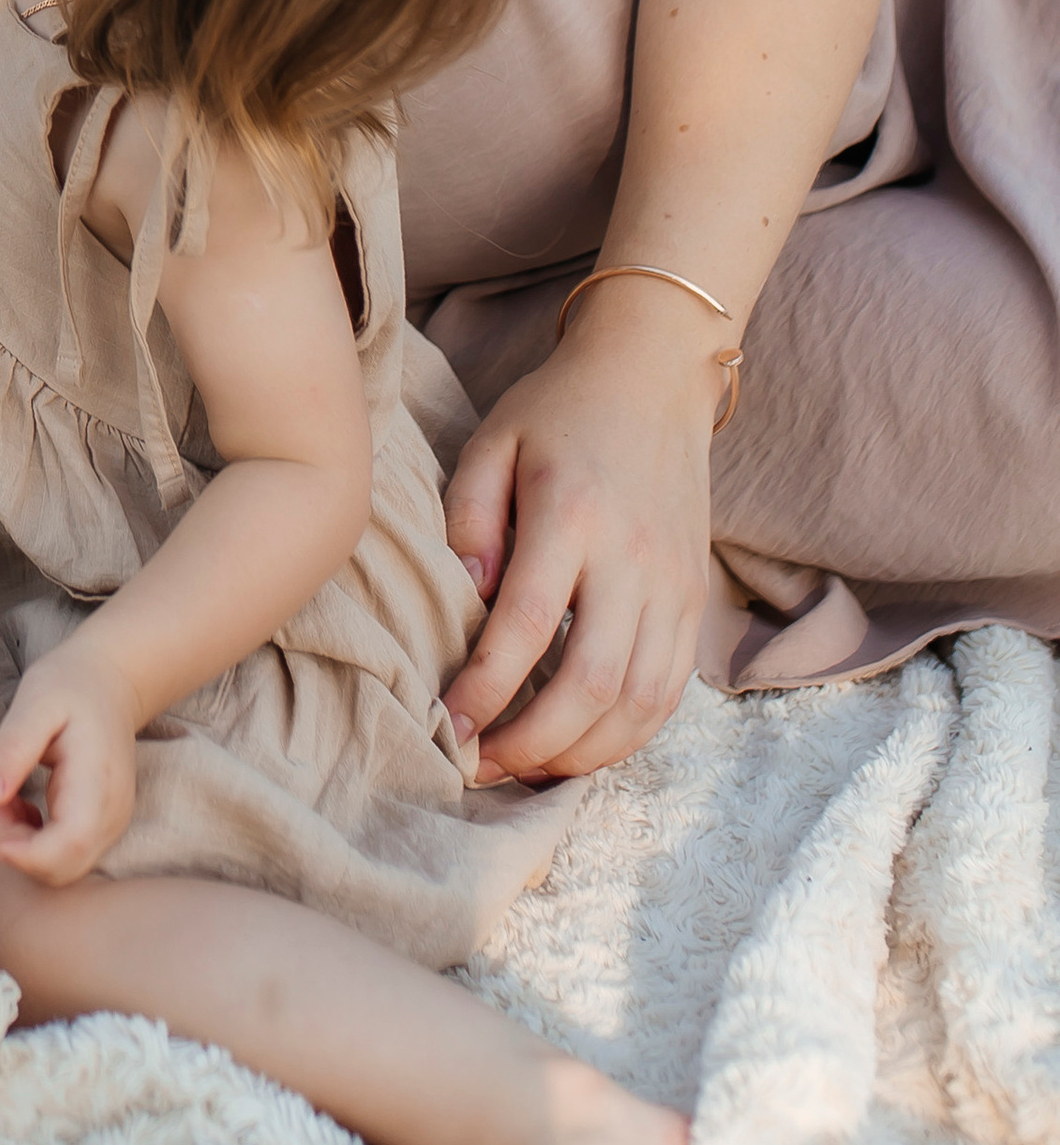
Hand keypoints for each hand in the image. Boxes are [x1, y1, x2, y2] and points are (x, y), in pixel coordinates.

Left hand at [0, 640, 138, 884]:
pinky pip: (64, 856)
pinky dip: (33, 843)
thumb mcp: (34, 704)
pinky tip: (21, 807)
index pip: (68, 849)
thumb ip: (11, 750)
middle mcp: (111, 815)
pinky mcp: (101, 828)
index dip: (24, 854)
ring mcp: (110, 825)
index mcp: (97, 784)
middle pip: (62, 868)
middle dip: (15, 847)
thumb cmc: (70, 687)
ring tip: (7, 796)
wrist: (110, 682)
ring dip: (22, 845)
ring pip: (61, 868)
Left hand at [440, 305, 718, 780]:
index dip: (483, 690)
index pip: (526, 626)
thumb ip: (469, 516)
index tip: (447, 726)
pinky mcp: (696, 602)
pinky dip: (626, 735)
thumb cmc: (558, 411)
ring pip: (639, 703)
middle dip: (530, 743)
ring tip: (523, 767)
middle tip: (478, 765)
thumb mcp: (493, 440)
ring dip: (580, 754)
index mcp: (573, 514)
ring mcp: (675, 585)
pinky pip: (669, 692)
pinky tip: (579, 746)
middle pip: (591, 683)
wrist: (655, 377)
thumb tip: (466, 598)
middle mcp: (634, 557)